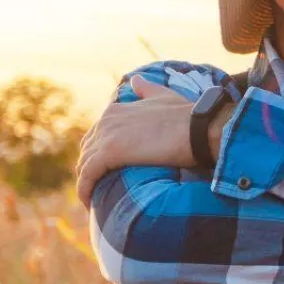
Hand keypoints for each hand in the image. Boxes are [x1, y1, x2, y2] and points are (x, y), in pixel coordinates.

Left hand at [75, 77, 208, 207]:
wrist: (199, 128)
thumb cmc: (188, 115)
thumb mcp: (164, 96)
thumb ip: (146, 90)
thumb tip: (135, 81)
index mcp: (116, 109)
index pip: (98, 135)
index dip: (101, 153)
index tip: (110, 169)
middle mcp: (107, 120)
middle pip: (87, 150)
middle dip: (91, 169)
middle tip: (101, 188)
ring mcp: (107, 136)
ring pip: (84, 164)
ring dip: (87, 182)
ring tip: (95, 199)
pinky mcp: (109, 153)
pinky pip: (88, 176)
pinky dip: (85, 190)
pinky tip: (89, 202)